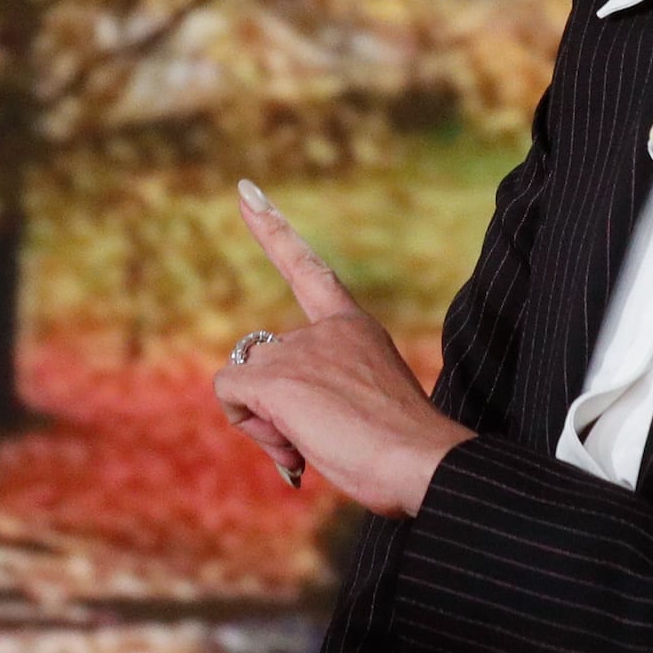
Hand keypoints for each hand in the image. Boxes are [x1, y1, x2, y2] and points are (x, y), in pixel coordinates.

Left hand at [209, 182, 470, 518]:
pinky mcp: (278, 376)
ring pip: (247, 384)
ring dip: (267, 423)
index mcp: (355, 329)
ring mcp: (301, 349)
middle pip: (265, 362)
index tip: (244, 190)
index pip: (309, 270)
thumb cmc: (404, 454)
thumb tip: (289, 443)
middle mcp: (326, 330)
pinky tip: (292, 445)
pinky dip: (247, 424)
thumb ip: (330, 402)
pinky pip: (229, 395)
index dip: (272, 230)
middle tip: (320, 443)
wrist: (423, 463)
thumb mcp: (369, 410)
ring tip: (316, 446)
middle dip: (276, 407)